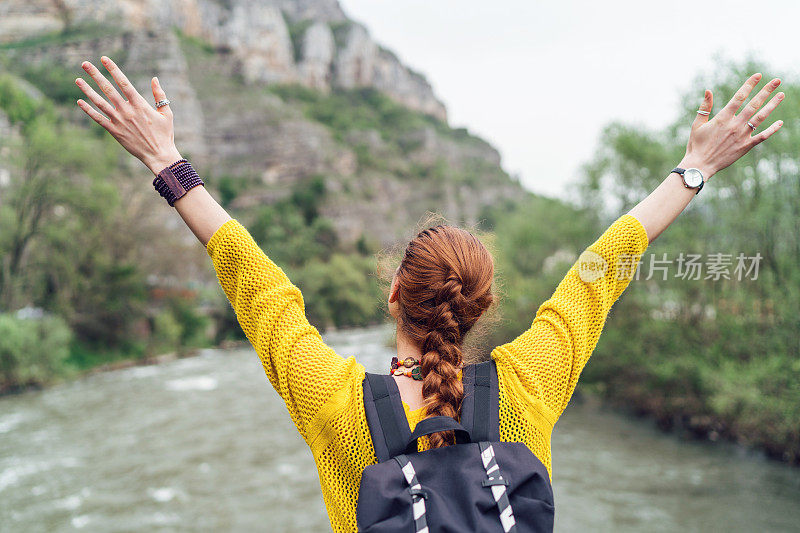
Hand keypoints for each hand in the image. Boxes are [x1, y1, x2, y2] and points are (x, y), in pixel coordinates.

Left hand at [75, 55, 182, 174]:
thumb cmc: (165, 134)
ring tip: (77, 80)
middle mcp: (127, 110)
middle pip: (108, 89)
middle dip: (95, 75)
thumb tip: (154, 79)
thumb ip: (159, 95)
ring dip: (87, 90)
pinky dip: (88, 110)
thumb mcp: (167, 113)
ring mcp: (119, 121)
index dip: (113, 69)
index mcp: (140, 104)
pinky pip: (98, 119)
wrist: (159, 155)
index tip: (104, 59)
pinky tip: (80, 102)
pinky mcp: (114, 132)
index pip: (123, 82)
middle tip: (85, 64)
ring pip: (99, 102)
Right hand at [681, 73, 783, 178]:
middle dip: (766, 91)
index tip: (758, 75)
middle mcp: (734, 125)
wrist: (700, 166)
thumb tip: (708, 90)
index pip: (739, 96)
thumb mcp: (697, 125)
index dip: (750, 85)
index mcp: (722, 118)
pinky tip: (780, 122)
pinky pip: (762, 136)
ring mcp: (742, 135)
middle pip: (754, 104)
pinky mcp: (746, 146)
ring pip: (761, 117)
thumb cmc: (696, 145)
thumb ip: (705, 107)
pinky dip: (772, 129)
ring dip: (772, 105)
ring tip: (781, 95)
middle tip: (777, 80)